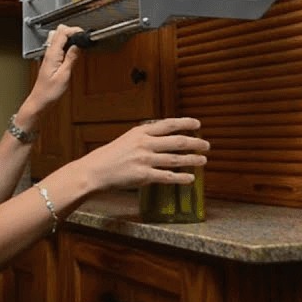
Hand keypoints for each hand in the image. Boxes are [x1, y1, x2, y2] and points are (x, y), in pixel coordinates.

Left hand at [19, 25, 83, 118]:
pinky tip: (73, 52)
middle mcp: (49, 53)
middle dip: (72, 31)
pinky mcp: (51, 60)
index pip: (62, 33)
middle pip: (59, 31)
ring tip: (79, 44)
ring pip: (59, 37)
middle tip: (83, 39)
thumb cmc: (49, 92)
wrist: (40, 101)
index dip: (74, 30)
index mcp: (52, 54)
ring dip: (69, 37)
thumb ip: (71, 59)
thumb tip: (78, 46)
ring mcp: (49, 56)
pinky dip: (67, 45)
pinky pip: (59, 46)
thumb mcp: (64, 76)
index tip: (84, 34)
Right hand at [75, 117, 206, 192]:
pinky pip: (167, 177)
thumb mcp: (127, 139)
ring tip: (204, 161)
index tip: (198, 124)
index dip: (185, 124)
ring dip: (192, 160)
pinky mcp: (143, 176)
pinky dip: (181, 177)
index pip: (168, 124)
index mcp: (140, 132)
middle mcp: (144, 144)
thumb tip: (165, 139)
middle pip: (177, 141)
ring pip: (175, 159)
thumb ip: (145, 138)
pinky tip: (190, 178)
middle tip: (207, 145)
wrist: (94, 171)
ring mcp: (144, 160)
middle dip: (195, 143)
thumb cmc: (110, 156)